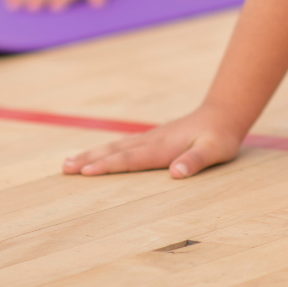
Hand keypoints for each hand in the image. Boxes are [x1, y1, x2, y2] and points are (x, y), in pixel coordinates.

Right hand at [63, 105, 243, 178]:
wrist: (223, 113)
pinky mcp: (154, 137)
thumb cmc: (220, 136)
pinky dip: (107, 150)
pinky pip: (124, 145)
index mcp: (163, 147)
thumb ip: (195, 161)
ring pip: (116, 146)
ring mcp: (151, 137)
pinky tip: (98, 154)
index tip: (85, 171)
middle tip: (64, 168)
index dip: (108, 165)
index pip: (130, 158)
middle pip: (115, 151)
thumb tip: (175, 173)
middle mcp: (152, 140)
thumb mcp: (214, 151)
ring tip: (69, 162)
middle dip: (89, 160)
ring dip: (93, 154)